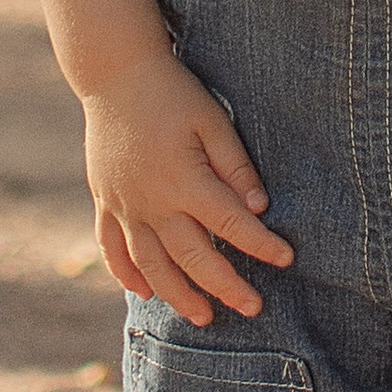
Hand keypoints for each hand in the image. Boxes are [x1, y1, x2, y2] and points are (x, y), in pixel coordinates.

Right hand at [83, 48, 292, 325]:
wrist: (115, 74)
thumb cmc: (172, 93)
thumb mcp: (213, 120)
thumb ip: (235, 166)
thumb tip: (259, 208)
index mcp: (184, 180)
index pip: (230, 224)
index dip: (261, 245)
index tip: (287, 259)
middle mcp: (152, 201)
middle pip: (192, 257)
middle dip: (225, 286)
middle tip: (253, 308)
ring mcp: (123, 205)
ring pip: (150, 265)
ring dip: (177, 295)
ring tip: (204, 317)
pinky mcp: (105, 200)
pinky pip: (112, 248)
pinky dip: (126, 274)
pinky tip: (144, 293)